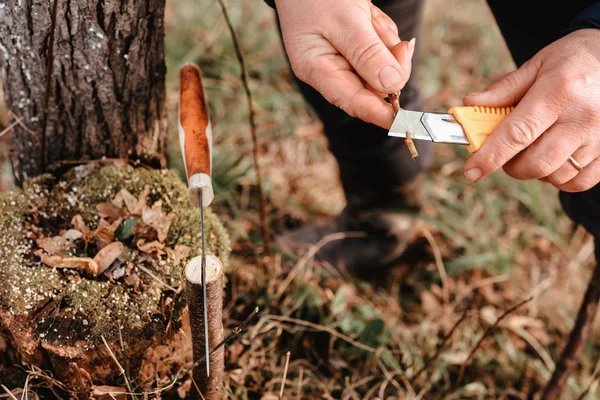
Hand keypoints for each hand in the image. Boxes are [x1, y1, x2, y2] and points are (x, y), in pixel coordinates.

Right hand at [275, 0, 414, 128]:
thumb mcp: (344, 20)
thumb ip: (367, 53)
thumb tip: (392, 86)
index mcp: (317, 69)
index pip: (353, 102)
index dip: (380, 114)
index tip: (405, 121)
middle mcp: (329, 69)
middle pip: (373, 85)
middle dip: (391, 64)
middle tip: (400, 45)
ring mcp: (342, 57)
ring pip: (381, 65)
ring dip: (386, 41)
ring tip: (369, 16)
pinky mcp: (354, 46)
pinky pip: (381, 47)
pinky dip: (383, 31)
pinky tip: (370, 15)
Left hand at [463, 29, 599, 192]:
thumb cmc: (573, 61)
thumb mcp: (536, 65)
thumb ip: (502, 90)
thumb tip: (468, 105)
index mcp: (557, 92)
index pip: (517, 134)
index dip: (490, 157)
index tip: (471, 171)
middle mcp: (581, 118)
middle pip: (536, 163)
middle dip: (511, 165)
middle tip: (506, 152)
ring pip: (556, 176)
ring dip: (535, 171)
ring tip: (534, 148)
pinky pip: (578, 182)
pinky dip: (559, 178)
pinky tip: (554, 158)